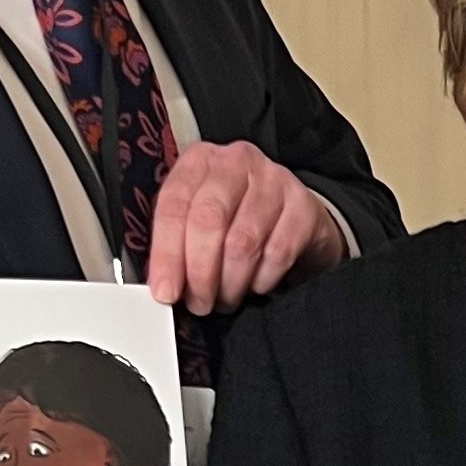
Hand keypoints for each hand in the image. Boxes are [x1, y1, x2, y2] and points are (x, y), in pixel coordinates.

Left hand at [145, 143, 345, 314]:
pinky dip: (261, 281)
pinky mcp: (303, 206)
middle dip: (200, 273)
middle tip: (199, 303)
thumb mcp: (197, 219)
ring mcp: (274, 180)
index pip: (174, 205)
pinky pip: (277, 254)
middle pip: (209, 220)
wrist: (292, 217)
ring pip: (243, 242)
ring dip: (230, 284)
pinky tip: (254, 286)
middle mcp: (236, 162)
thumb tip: (162, 287)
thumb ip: (175, 244)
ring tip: (224, 299)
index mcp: (199, 162)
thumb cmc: (235, 220)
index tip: (165, 291)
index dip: (166, 254)